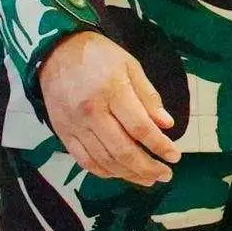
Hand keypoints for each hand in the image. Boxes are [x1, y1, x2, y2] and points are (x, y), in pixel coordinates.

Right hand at [38, 29, 180, 185]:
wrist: (56, 51)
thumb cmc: (99, 56)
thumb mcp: (130, 66)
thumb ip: (148, 97)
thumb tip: (166, 125)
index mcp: (112, 91)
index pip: (140, 128)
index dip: (160, 146)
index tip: (175, 156)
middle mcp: (92, 112)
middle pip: (122, 150)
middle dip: (147, 167)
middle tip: (165, 174)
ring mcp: (75, 125)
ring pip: (104, 161)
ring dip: (129, 174)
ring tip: (148, 179)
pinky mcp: (63, 133)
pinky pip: (84, 161)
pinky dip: (104, 172)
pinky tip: (120, 173)